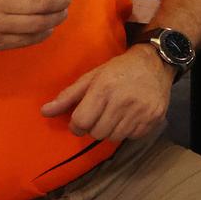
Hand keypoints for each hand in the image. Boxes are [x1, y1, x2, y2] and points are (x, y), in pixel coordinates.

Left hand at [41, 44, 173, 140]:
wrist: (156, 62)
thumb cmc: (120, 69)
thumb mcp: (92, 77)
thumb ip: (68, 96)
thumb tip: (44, 112)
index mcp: (104, 88)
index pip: (81, 122)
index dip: (77, 124)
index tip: (82, 118)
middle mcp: (123, 101)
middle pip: (97, 133)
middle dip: (94, 127)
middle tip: (100, 115)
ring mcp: (140, 110)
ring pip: (114, 137)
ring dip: (111, 130)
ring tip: (115, 115)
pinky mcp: (154, 118)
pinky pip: (132, 136)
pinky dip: (128, 130)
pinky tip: (130, 116)